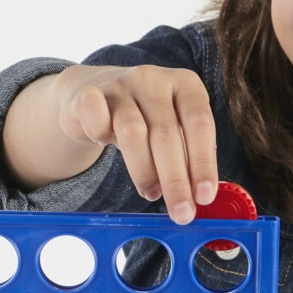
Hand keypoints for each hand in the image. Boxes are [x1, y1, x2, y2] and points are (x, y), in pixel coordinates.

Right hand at [31, 65, 217, 222]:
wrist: (93, 93)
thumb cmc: (142, 119)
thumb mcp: (171, 130)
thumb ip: (186, 155)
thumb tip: (199, 197)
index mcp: (185, 84)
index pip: (200, 124)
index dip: (204, 162)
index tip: (204, 197)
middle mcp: (154, 79)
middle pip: (167, 133)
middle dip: (176, 179)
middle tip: (181, 213)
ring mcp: (120, 85)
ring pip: (132, 131)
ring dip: (144, 171)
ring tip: (151, 194)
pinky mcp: (88, 94)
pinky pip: (95, 117)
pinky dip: (100, 134)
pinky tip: (103, 145)